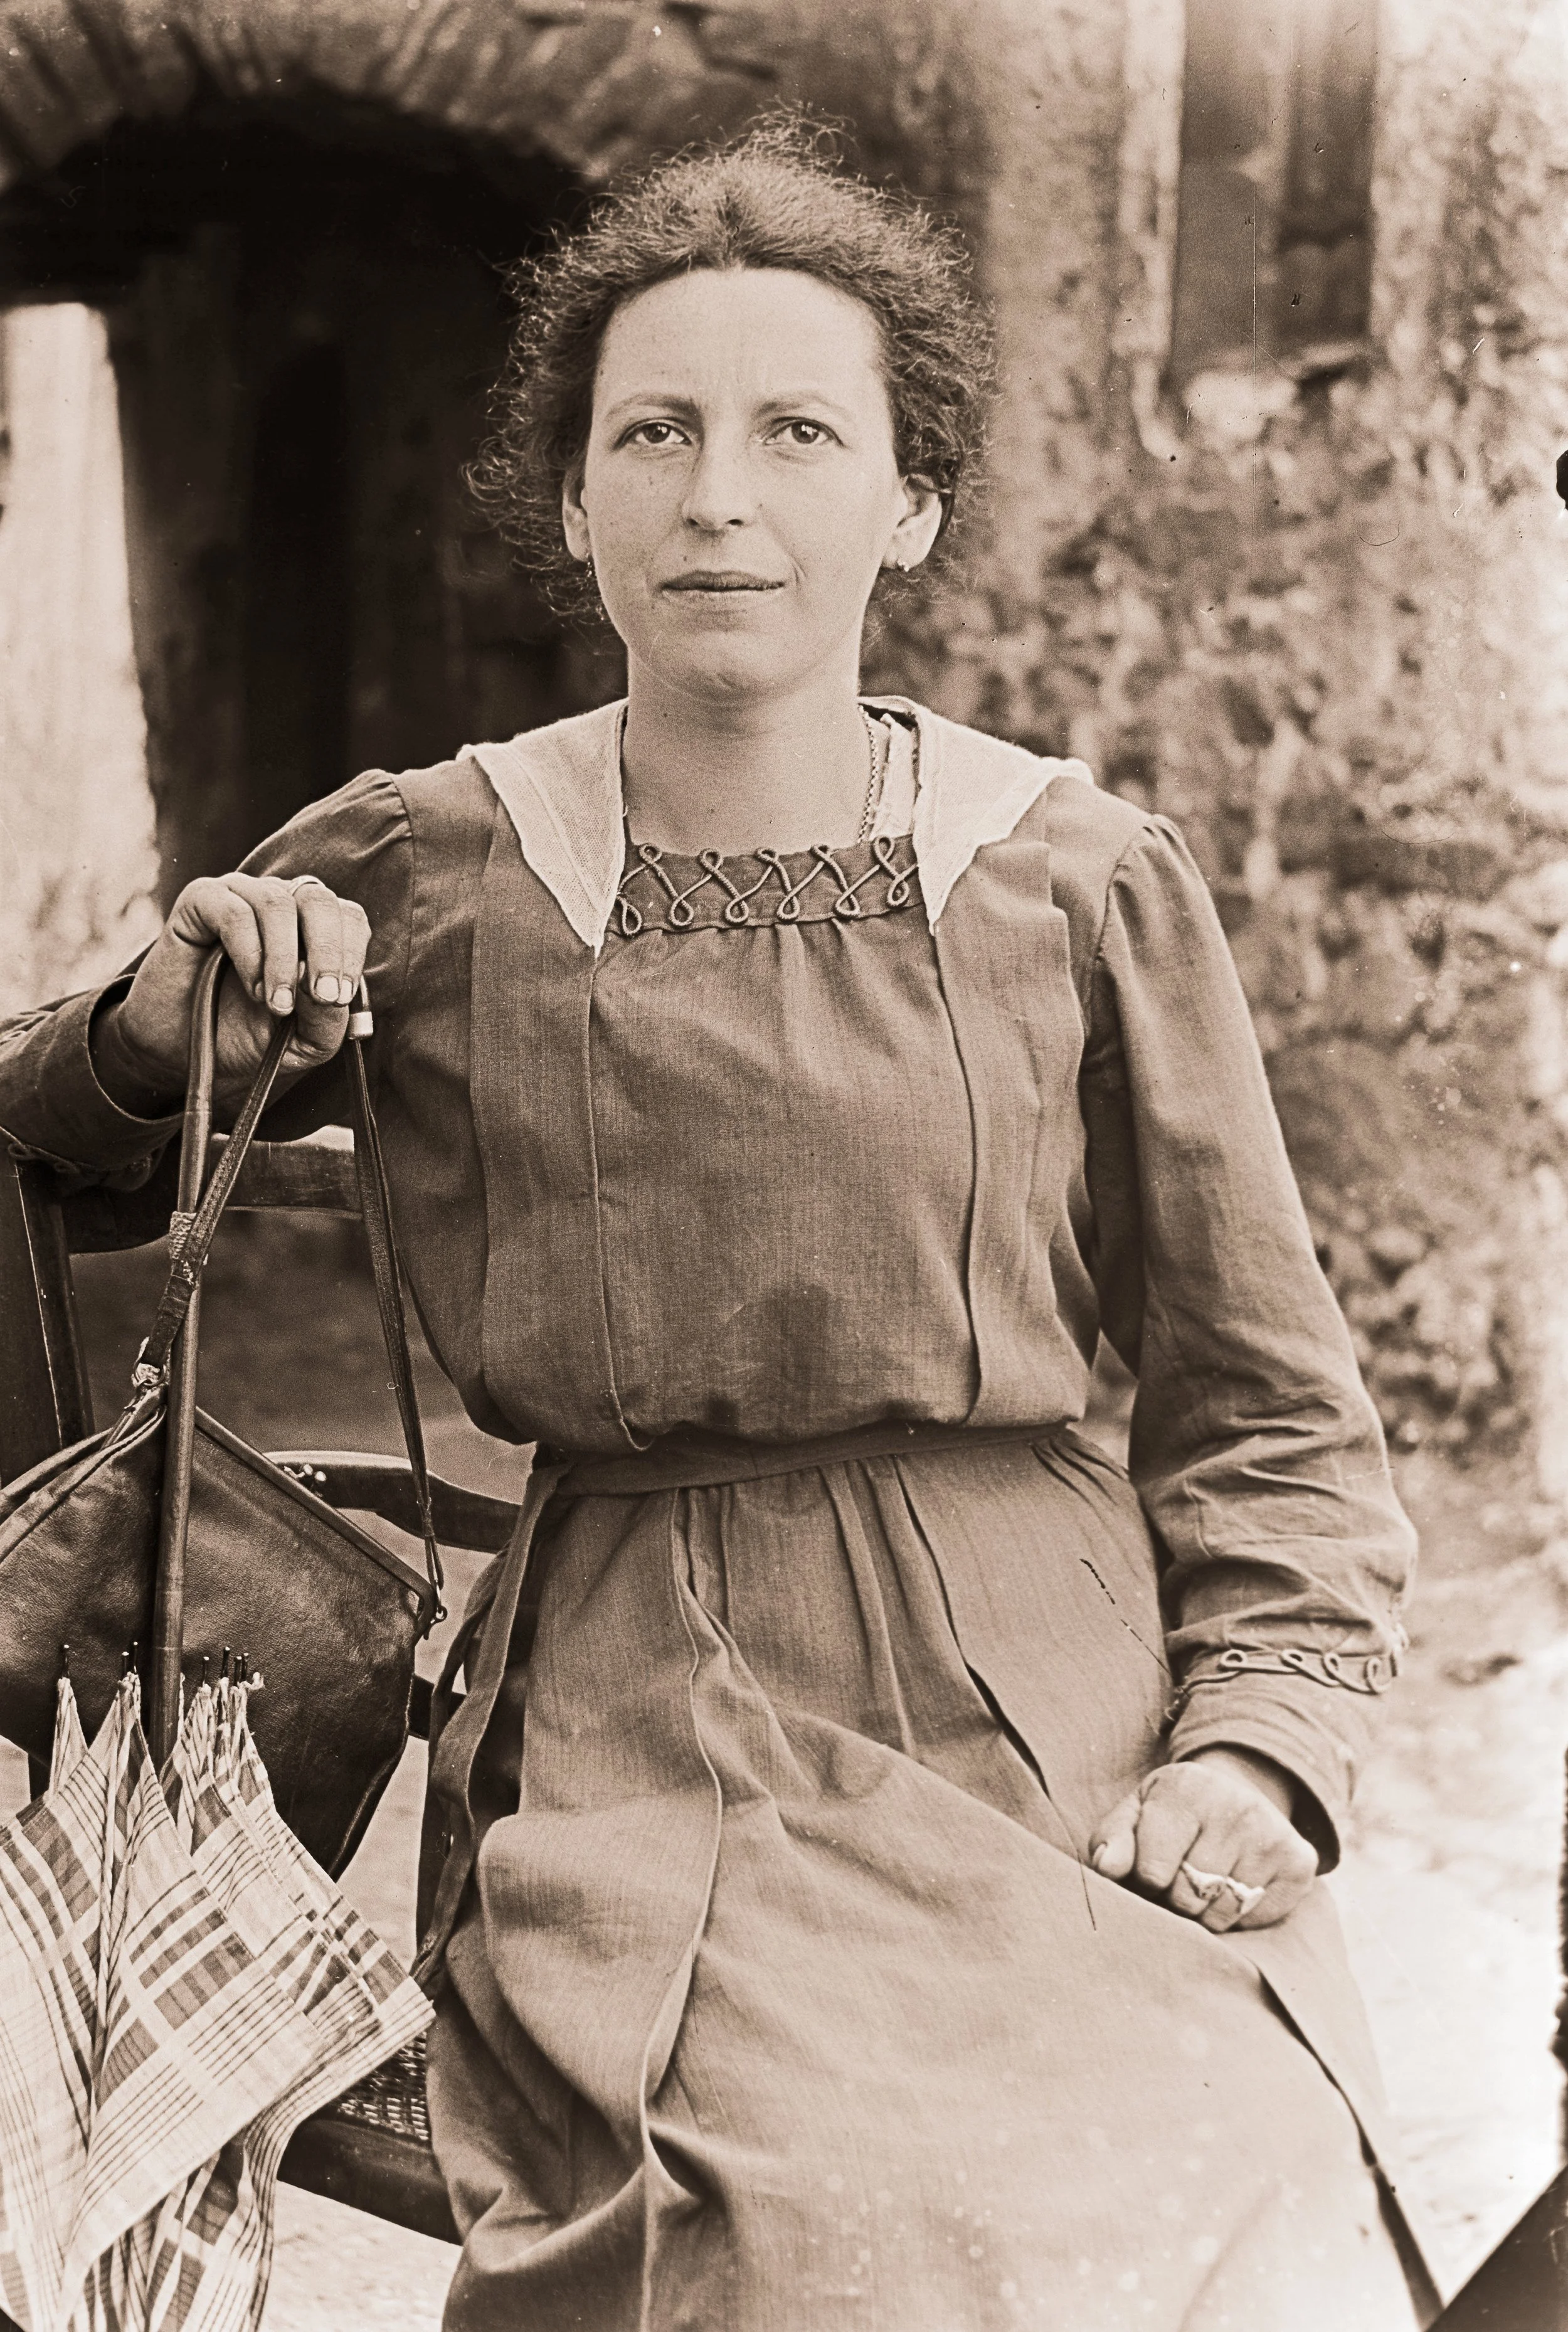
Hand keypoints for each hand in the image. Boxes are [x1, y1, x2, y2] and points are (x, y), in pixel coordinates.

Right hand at [104, 874, 370, 1105]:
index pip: (349, 917)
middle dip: (328, 950)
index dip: (351, 953)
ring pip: (277, 902)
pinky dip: (250, 952)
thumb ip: (328, 1018)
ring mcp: (240, 896)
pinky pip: (234, 911)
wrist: (182, 1050)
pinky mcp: (201, 901)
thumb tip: (329, 988)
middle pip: (319, 899)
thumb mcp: (304, 1041)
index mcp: (314, 929)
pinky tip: (252, 987)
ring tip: (277, 1004)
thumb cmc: (248, 1037)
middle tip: (322, 996)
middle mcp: (281, 904)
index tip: (339, 998)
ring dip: (285, 958)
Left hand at [1087, 1746, 1317, 1931]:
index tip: (1151, 1869)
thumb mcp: (1135, 1814)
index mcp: (1186, 1788)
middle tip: (1180, 1877)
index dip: (1146, 1882)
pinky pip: (1257, 1919)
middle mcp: (1237, 1806)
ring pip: (1222, 1913)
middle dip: (1175, 1899)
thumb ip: (1111, 1840)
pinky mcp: (1300, 1863)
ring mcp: (1273, 1834)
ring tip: (1205, 1883)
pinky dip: (1240, 1915)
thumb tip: (1108, 1869)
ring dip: (1205, 1912)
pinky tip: (1236, 1883)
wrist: (1235, 1793)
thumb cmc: (1172, 1814)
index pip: (1153, 1871)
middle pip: (1189, 1897)